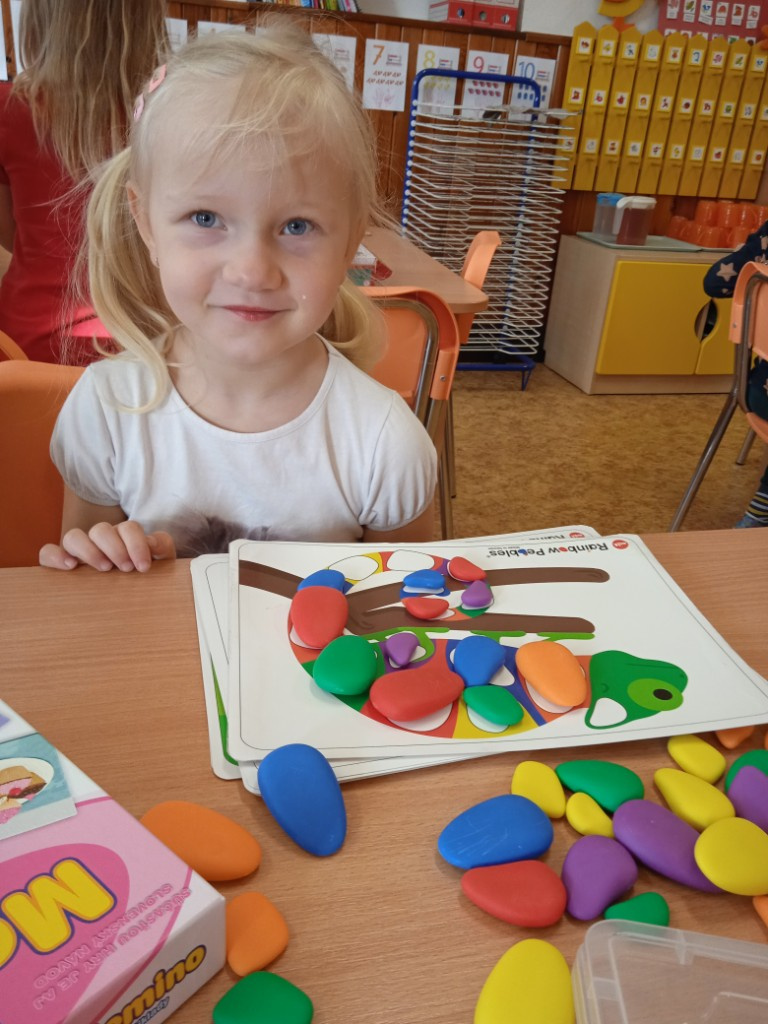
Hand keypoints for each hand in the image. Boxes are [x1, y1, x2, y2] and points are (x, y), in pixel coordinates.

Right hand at [39, 521, 175, 571]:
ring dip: (88, 550)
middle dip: (114, 547)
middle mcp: (100, 540)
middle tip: (125, 568)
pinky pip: (48, 552)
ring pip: (73, 536)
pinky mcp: (61, 563)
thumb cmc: (144, 575)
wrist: (134, 595)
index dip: (136, 543)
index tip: (143, 567)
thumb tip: (152, 543)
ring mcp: (79, 550)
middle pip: (100, 530)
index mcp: (124, 536)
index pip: (128, 528)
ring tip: (103, 568)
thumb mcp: (160, 561)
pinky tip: (70, 567)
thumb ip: (161, 547)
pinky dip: (55, 556)